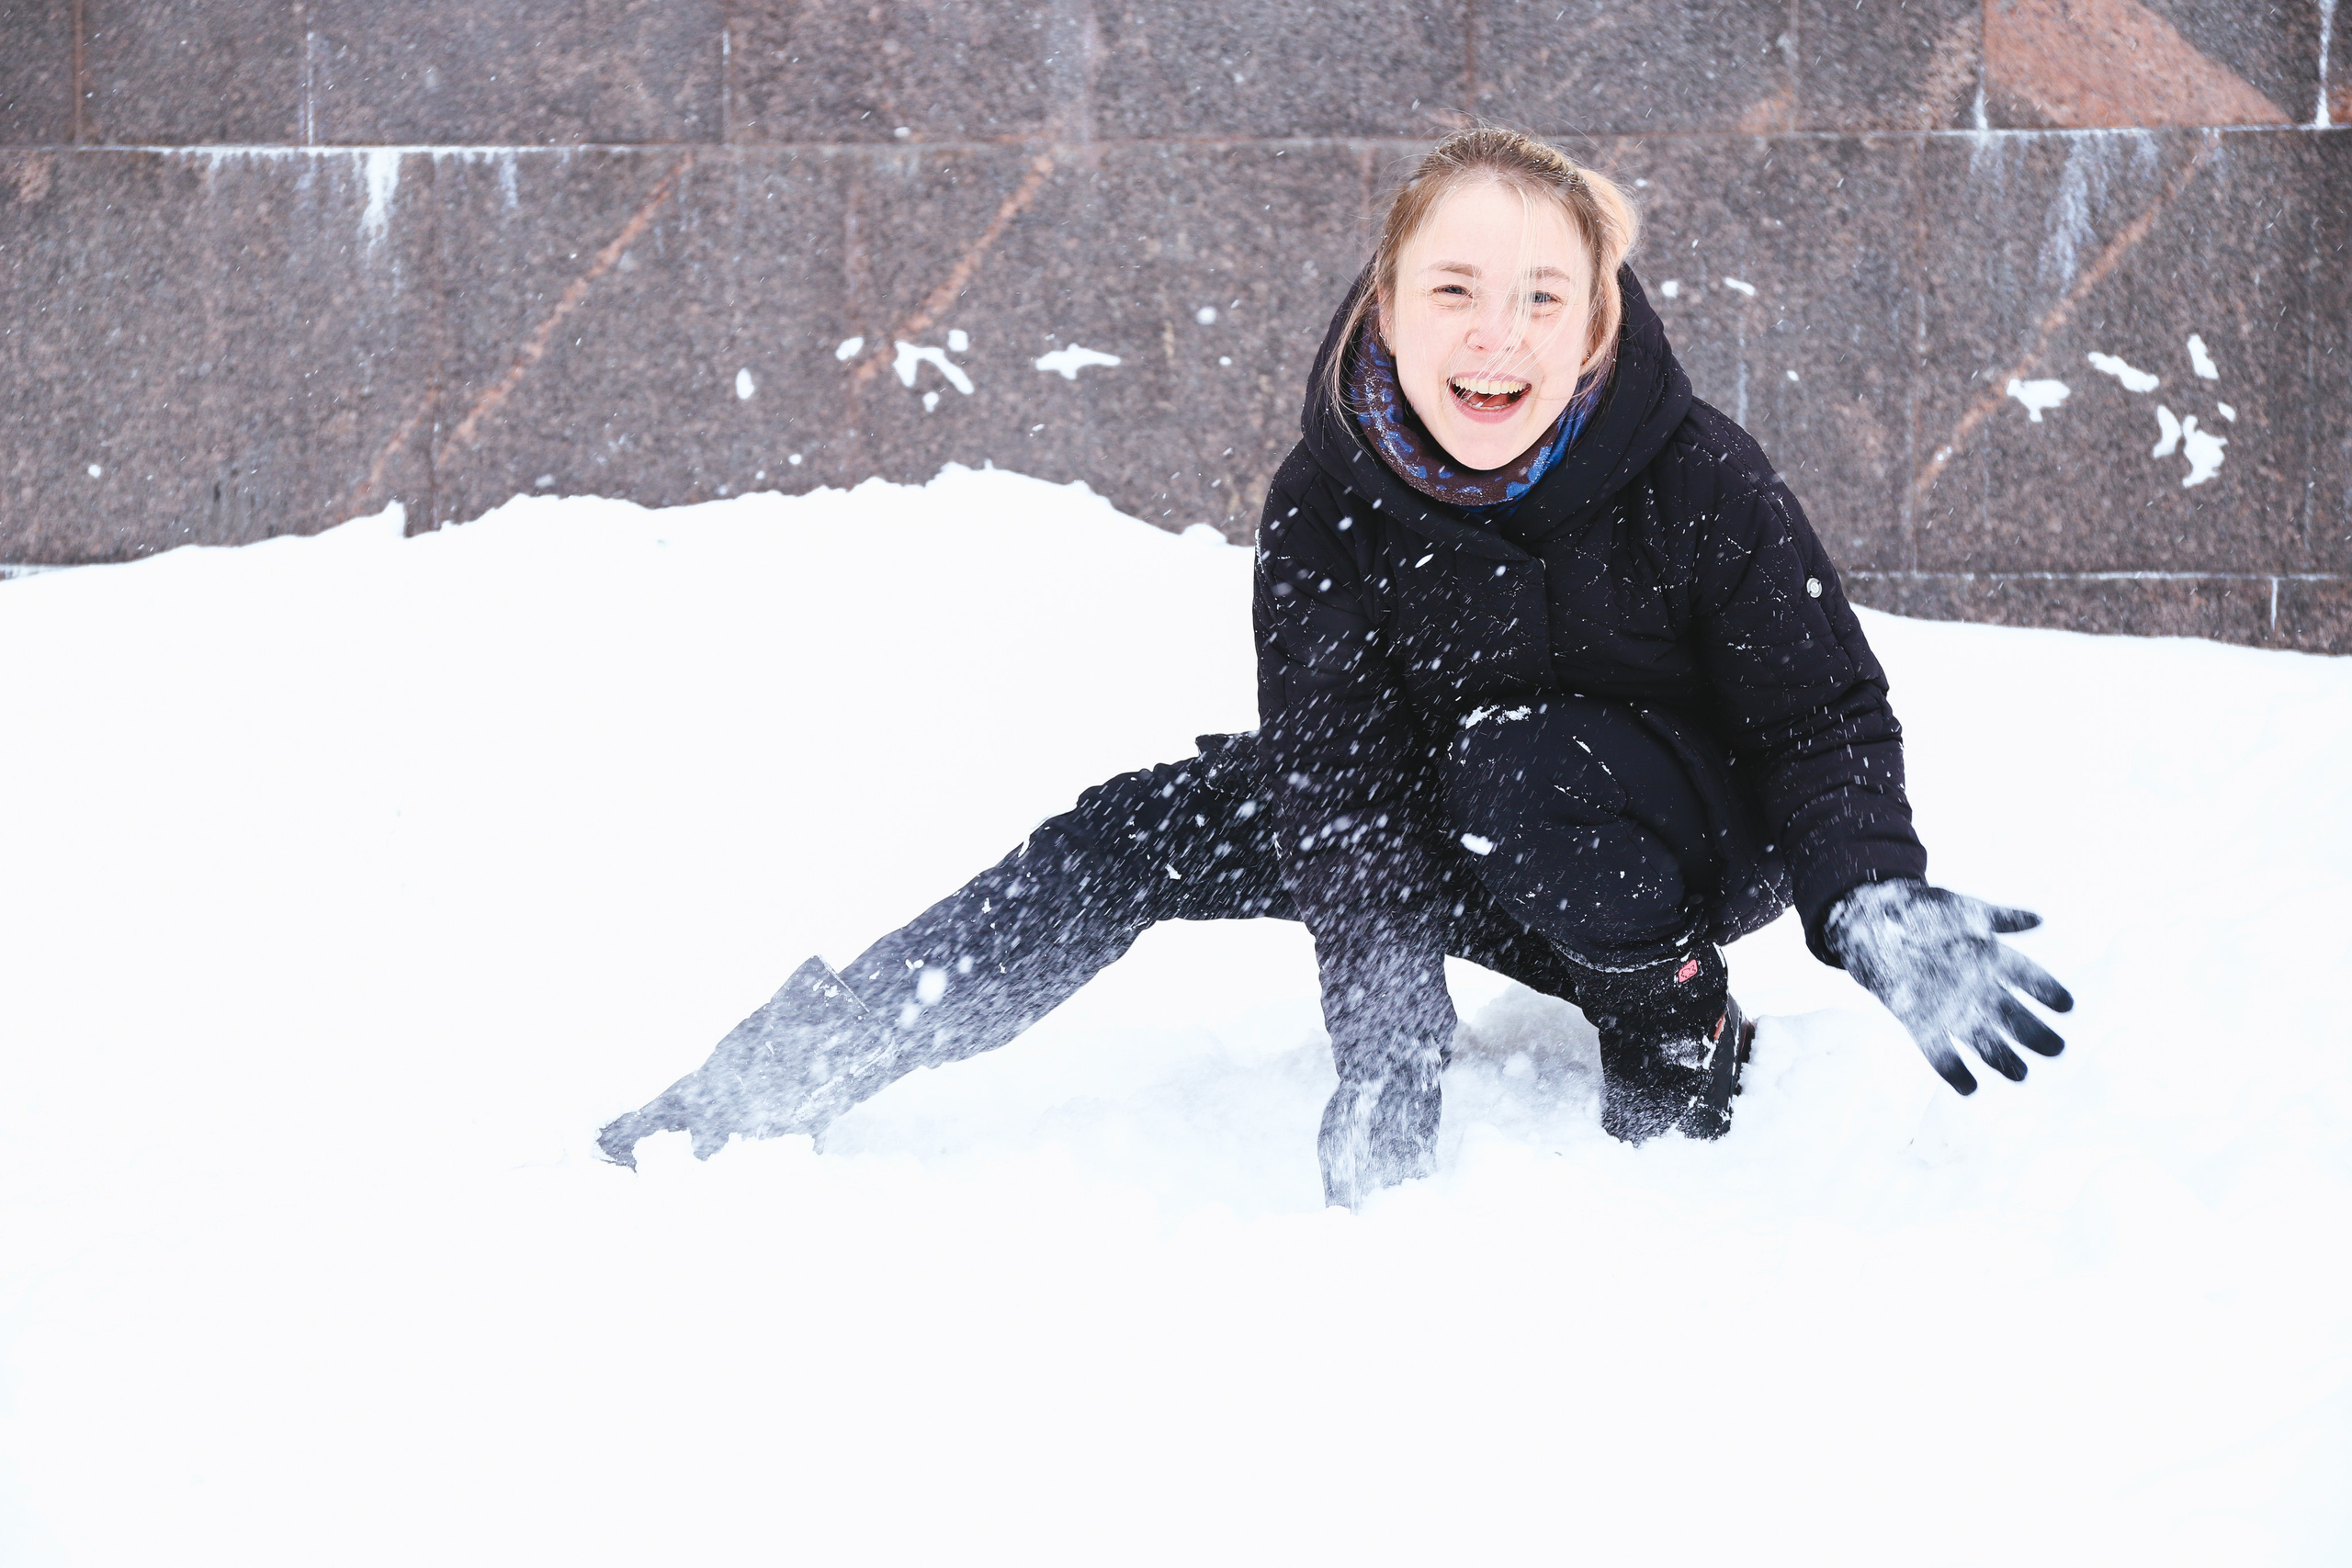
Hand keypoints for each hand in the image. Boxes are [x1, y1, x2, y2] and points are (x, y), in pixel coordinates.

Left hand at [1826, 880, 2072, 1093]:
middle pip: (2010, 1014)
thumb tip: (2037, 920)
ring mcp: (1949, 1006)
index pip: (2027, 976)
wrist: (1872, 921)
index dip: (2046, 991)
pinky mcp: (1919, 1021)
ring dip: (2000, 1057)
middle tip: (2055, 1050)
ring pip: (1982, 1037)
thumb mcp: (1961, 908)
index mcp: (1990, 957)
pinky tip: (1968, 1088)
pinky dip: (1952, 1068)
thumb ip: (1997, 918)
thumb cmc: (1924, 911)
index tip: (2067, 1006)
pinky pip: (1939, 1049)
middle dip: (2033, 1033)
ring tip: (2020, 1075)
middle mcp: (1975, 986)